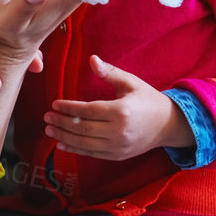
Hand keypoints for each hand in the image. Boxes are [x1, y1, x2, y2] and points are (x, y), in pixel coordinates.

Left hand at [44, 54, 195, 160]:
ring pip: (85, 144)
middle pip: (83, 129)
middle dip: (62, 123)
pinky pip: (92, 154)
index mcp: (121, 111)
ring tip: (49, 131)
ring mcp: (118, 146)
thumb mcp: (131, 83)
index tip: (54, 104)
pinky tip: (62, 145)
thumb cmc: (148, 100)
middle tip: (46, 117)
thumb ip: (109, 73)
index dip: (69, 108)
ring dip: (64, 138)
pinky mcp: (117, 156)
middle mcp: (119, 131)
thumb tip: (91, 59)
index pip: (88, 110)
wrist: (168, 124)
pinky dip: (75, 150)